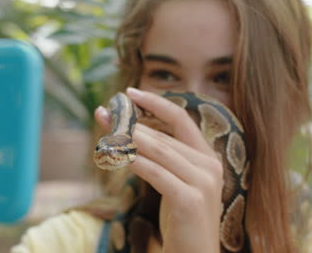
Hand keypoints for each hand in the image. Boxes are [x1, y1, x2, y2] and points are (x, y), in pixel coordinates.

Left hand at [94, 88, 222, 252]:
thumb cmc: (182, 219)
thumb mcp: (173, 182)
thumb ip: (160, 158)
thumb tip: (131, 133)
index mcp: (207, 157)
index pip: (180, 119)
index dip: (156, 103)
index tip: (130, 92)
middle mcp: (209, 165)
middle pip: (163, 134)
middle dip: (128, 123)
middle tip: (103, 113)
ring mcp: (203, 182)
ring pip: (158, 150)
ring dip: (126, 139)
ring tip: (104, 131)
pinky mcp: (190, 200)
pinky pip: (155, 173)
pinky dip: (132, 161)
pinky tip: (113, 155)